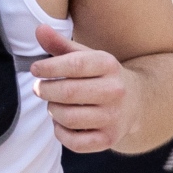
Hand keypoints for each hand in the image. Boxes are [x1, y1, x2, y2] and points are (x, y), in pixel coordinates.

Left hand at [30, 23, 129, 152]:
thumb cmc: (99, 76)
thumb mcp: (84, 56)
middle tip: (40, 89)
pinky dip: (61, 134)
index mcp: (108, 65)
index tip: (35, 70)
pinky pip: (76, 143)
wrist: (136, 101)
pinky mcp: (110, 139)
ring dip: (53, 111)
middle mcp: (116, 91)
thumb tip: (39, 29)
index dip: (48, 67)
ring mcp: (115, 118)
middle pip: (68, 93)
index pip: (74, 64)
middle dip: (45, 90)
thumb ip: (59, 44)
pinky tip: (62, 123)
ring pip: (69, 118)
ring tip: (54, 104)